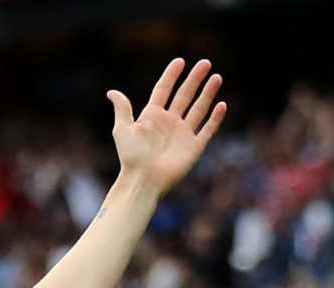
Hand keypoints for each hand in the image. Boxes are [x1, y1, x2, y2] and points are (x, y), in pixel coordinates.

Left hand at [109, 57, 225, 197]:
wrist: (143, 181)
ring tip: (217, 77)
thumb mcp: (123, 129)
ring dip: (208, 93)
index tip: (180, 61)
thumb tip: (111, 92)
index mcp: (152, 116)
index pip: (164, 89)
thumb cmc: (131, 157)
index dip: (172, 75)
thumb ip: (122, 108)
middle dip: (195, 79)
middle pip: (184, 95)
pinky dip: (215, 118)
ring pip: (198, 108)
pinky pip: (207, 129)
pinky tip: (222, 104)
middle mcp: (169, 122)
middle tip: (205, 63)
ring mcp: (182, 134)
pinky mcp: (193, 147)